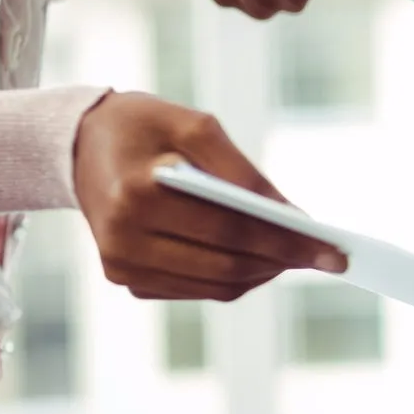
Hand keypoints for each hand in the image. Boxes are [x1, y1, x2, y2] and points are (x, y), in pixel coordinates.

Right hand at [73, 91, 343, 299]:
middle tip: (328, 256)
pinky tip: (261, 257)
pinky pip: (194, 287)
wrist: (80, 145)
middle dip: (283, 261)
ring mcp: (120, 265)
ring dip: (263, 272)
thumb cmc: (145, 127)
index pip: (229, 232)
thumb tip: (291, 216)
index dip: (286, 243)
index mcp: (138, 196)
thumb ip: (243, 172)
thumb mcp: (196, 126)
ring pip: (214, 285)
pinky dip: (234, 276)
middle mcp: (123, 239)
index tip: (334, 250)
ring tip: (299, 254)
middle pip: (224, 266)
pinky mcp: (125, 277)